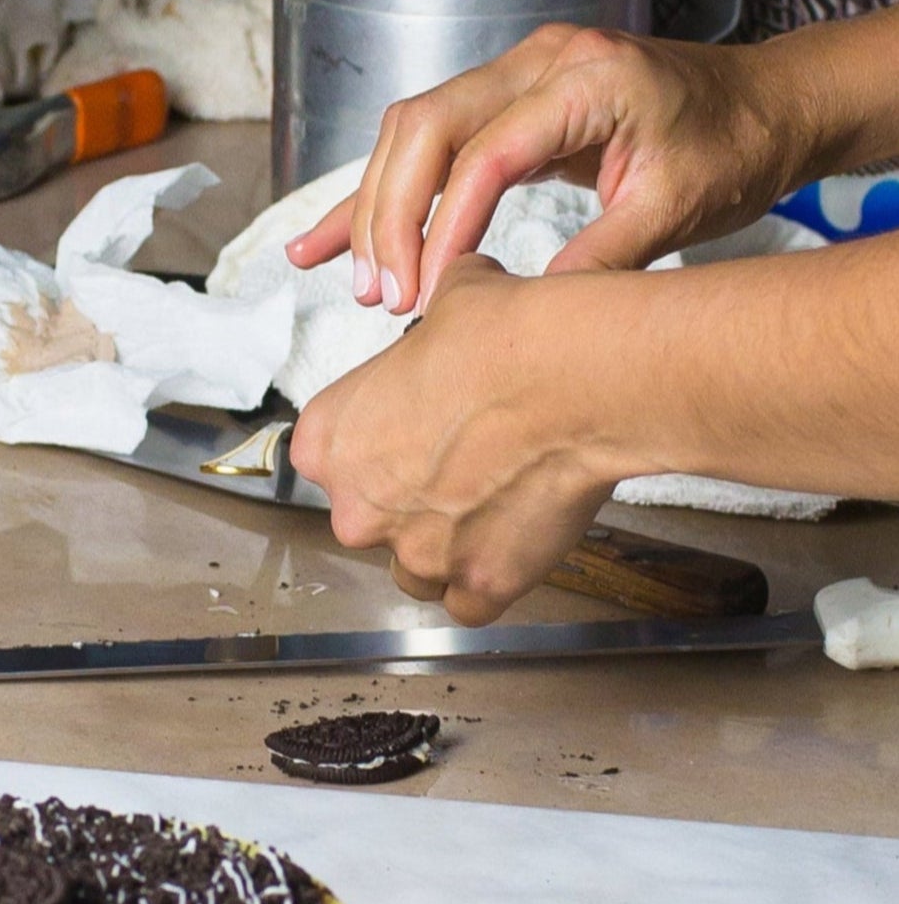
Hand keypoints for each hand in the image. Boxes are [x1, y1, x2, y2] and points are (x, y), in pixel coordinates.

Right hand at [282, 25, 806, 317]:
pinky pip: (422, 145)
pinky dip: (376, 197)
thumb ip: (598, 258)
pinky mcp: (501, 103)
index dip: (444, 227)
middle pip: (423, 127)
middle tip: (386, 296)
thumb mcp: (675, 210)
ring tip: (363, 285)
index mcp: (588, 77)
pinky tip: (322, 243)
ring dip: (375, 210)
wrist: (766, 104)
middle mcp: (540, 61)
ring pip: (409, 134)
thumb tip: (522, 313)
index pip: (485, 151)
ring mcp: (515, 75)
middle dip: (390, 217)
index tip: (428, 295)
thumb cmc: (731, 146)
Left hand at [288, 256, 623, 623]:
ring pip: (415, 570)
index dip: (375, 449)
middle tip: (461, 469)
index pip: (330, 462)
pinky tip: (510, 549)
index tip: (408, 437)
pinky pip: (470, 603)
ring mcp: (415, 553)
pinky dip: (488, 583)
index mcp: (329, 440)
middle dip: (410, 502)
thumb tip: (454, 307)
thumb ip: (434, 324)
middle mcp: (357, 508)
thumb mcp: (452, 300)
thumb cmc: (511, 338)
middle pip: (370, 520)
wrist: (575, 378)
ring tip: (489, 509)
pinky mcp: (477, 583)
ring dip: (443, 548)